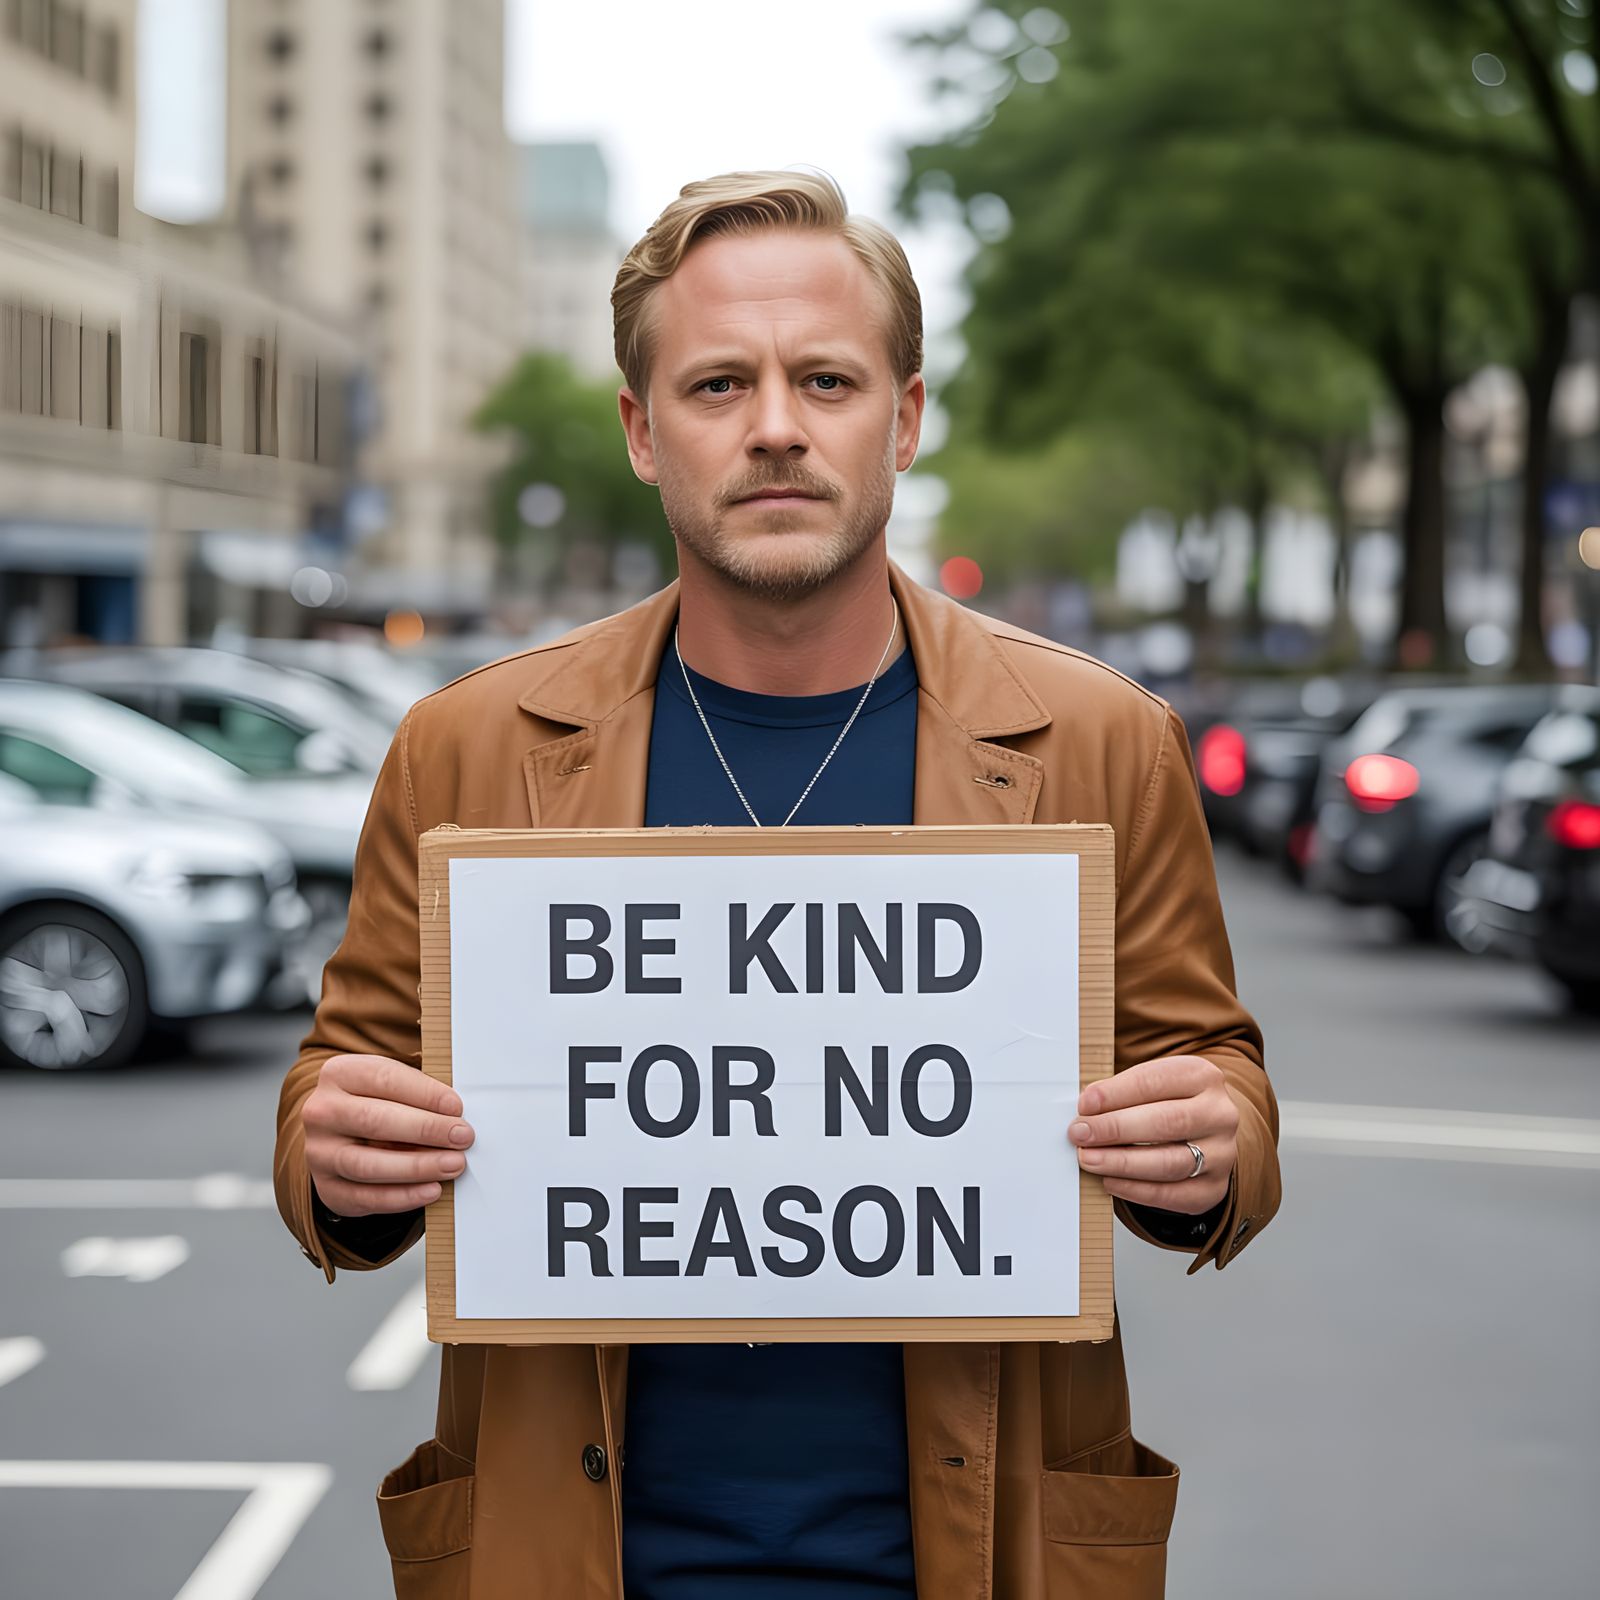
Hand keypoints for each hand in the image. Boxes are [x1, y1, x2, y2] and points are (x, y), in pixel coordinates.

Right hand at [303, 1054, 474, 1216]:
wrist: (339, 1135)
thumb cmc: (376, 1104)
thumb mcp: (390, 1087)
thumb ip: (417, 1094)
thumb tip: (455, 1116)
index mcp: (339, 1075)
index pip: (384, 1079)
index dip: (424, 1094)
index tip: (456, 1107)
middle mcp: (321, 1113)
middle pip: (374, 1121)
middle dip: (426, 1129)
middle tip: (462, 1136)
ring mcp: (319, 1153)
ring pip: (367, 1164)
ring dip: (417, 1167)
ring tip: (453, 1165)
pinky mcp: (327, 1188)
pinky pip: (366, 1197)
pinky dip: (403, 1196)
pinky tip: (431, 1190)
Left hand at [1068, 1055, 1236, 1214]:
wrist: (1203, 1132)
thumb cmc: (1166, 1103)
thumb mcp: (1151, 1084)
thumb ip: (1122, 1093)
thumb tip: (1085, 1110)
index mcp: (1202, 1077)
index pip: (1155, 1082)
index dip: (1116, 1094)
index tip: (1085, 1104)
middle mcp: (1219, 1114)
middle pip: (1166, 1122)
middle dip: (1116, 1128)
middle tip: (1080, 1134)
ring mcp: (1221, 1153)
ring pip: (1170, 1162)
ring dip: (1122, 1162)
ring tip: (1089, 1159)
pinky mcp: (1213, 1188)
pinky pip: (1172, 1194)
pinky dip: (1135, 1189)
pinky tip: (1110, 1180)